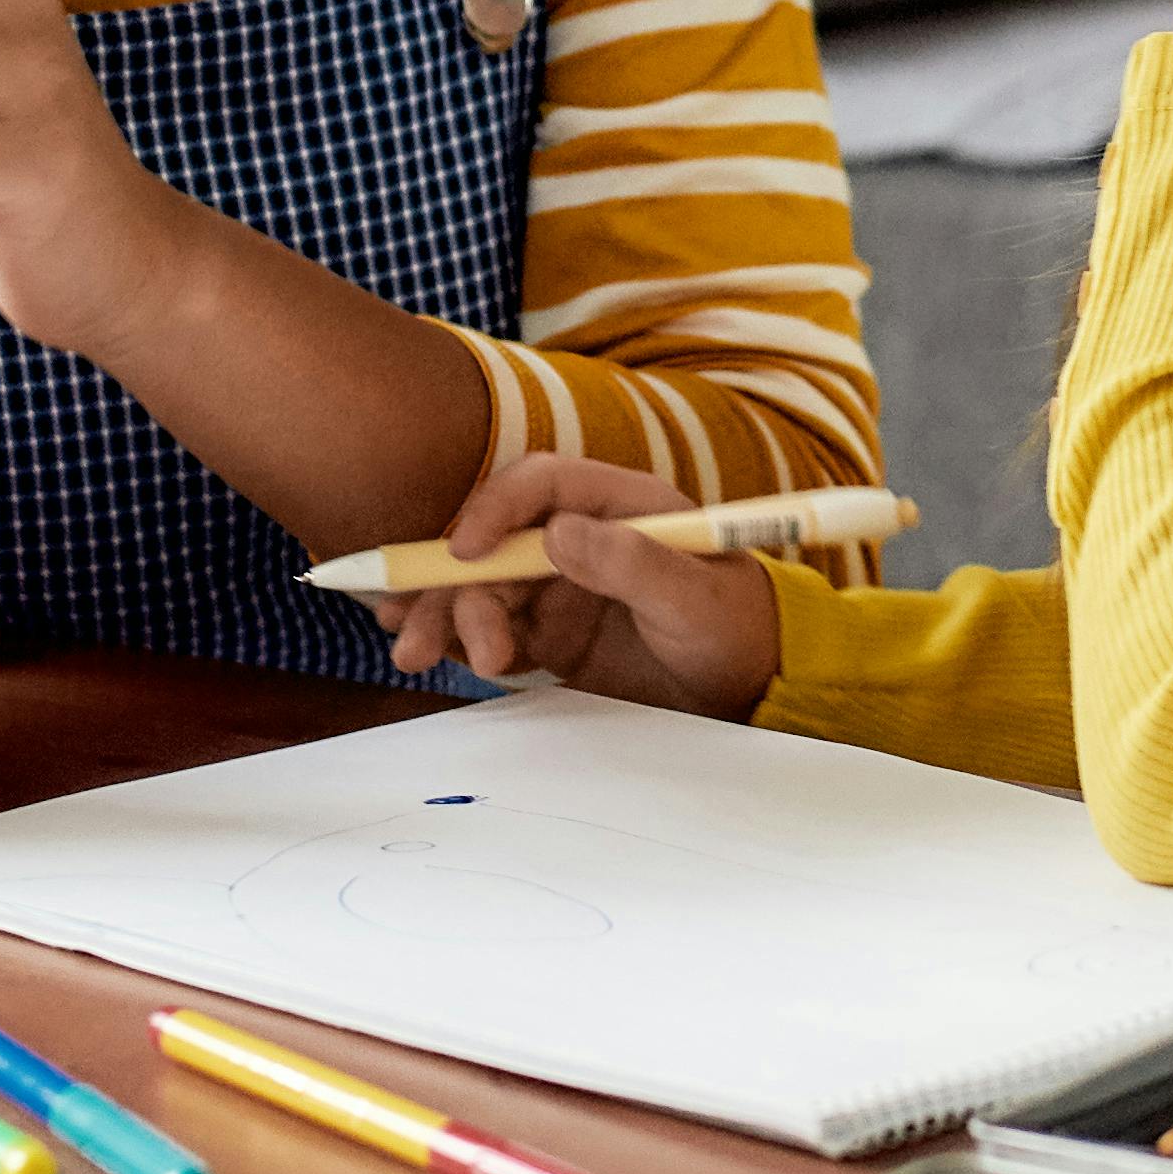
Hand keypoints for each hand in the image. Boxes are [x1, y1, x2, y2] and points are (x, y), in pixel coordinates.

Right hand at [367, 455, 786, 715]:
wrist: (751, 688)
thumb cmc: (738, 627)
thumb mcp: (695, 598)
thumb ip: (633, 563)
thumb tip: (559, 534)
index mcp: (618, 504)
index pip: (539, 485)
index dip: (493, 510)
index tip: (463, 553)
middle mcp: (579, 537)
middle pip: (493, 544)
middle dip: (448, 585)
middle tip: (423, 638)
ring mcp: (560, 585)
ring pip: (480, 588)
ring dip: (443, 616)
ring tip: (420, 658)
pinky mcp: (549, 632)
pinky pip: (489, 625)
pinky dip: (450, 633)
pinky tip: (420, 646)